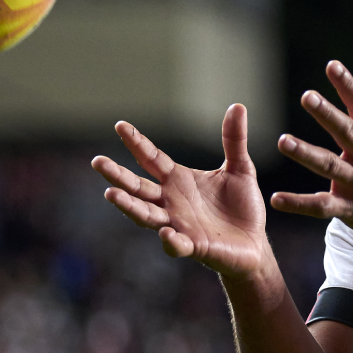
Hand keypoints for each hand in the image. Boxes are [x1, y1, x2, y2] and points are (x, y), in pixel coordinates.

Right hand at [91, 104, 269, 278]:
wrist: (255, 244)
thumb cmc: (242, 208)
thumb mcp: (240, 168)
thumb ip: (234, 140)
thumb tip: (238, 106)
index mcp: (179, 181)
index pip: (152, 159)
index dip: (137, 142)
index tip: (120, 125)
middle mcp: (171, 202)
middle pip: (138, 187)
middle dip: (117, 175)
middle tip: (97, 161)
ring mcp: (178, 225)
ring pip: (146, 215)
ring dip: (129, 206)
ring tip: (111, 195)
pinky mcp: (193, 247)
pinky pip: (176, 245)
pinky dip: (169, 240)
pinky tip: (165, 232)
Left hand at [271, 62, 352, 240]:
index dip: (348, 86)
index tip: (332, 65)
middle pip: (347, 133)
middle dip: (327, 114)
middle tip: (307, 96)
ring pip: (330, 167)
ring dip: (306, 154)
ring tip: (283, 141)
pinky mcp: (349, 208)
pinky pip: (322, 206)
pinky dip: (299, 204)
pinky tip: (276, 199)